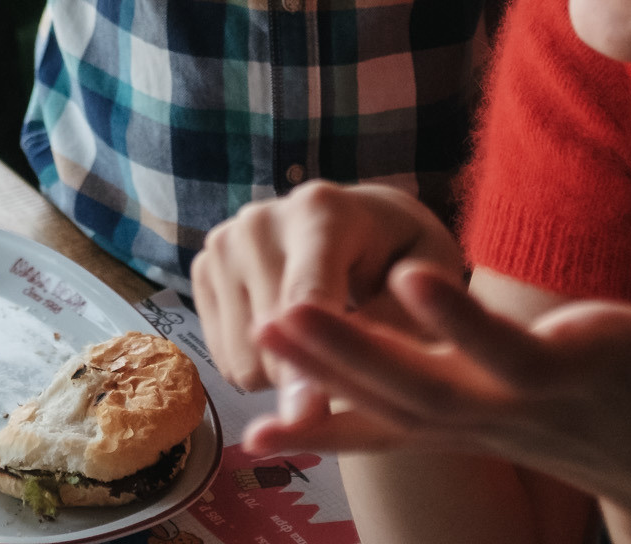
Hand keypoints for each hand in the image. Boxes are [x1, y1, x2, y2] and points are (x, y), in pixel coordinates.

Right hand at [192, 182, 464, 409]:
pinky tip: (292, 332)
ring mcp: (223, 242)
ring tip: (323, 337)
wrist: (361, 221)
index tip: (307, 418)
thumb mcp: (430, 282)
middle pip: (270, 341)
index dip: (306, 362)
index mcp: (323, 211)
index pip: (306, 298)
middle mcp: (260, 220)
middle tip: (356, 361)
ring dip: (286, 374)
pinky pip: (224, 360)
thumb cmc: (405, 255)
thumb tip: (345, 380)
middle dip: (313, 374)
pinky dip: (261, 364)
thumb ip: (396, 330)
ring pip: (244, 360)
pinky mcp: (201, 268)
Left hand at [247, 186, 630, 543]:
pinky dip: (325, 433)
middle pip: (427, 386)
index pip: (513, 351)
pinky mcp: (462, 430)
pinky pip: (385, 436)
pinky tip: (257, 437)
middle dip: (355, 352)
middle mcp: (517, 407)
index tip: (412, 277)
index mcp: (577, 374)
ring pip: (393, 409)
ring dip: (323, 378)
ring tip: (256, 338)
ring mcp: (483, 426)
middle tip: (286, 312)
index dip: (465, 321)